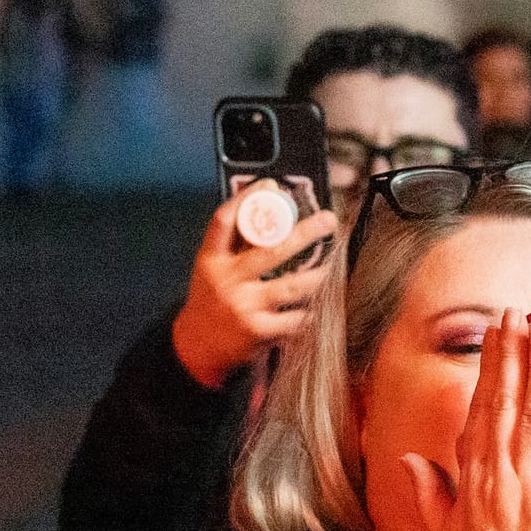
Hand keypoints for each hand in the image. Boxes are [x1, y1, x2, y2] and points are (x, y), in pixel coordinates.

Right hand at [172, 181, 338, 387]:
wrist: (196, 347)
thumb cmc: (210, 303)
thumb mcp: (211, 270)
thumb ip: (234, 246)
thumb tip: (267, 213)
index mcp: (212, 260)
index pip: (225, 221)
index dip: (247, 198)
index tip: (270, 183)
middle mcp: (227, 280)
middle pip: (270, 250)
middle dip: (305, 233)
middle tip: (328, 221)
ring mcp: (243, 305)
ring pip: (291, 285)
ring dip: (318, 275)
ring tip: (334, 266)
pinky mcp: (258, 330)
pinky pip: (294, 318)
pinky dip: (310, 312)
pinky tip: (321, 306)